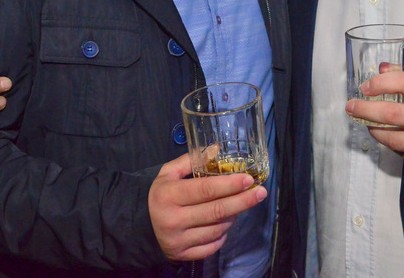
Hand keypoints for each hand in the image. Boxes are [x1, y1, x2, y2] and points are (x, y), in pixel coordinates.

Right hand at [148, 152, 266, 261]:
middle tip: (260, 192)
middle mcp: (172, 220)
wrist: (142, 227)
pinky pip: (213, 246)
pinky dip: (224, 234)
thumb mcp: (169, 173)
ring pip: (218, 229)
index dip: (229, 184)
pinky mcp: (184, 256)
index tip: (248, 179)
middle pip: (216, 211)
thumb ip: (192, 159)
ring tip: (240, 204)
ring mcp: (178, 241)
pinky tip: (226, 222)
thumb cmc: (162, 195)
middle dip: (242, 201)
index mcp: (168, 195)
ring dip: (234, 216)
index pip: (205, 189)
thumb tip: (218, 149)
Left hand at [346, 71, 403, 176]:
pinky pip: (403, 155)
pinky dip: (394, 145)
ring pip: (392, 140)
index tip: (365, 86)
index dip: (381, 82)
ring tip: (368, 124)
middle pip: (390, 115)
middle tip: (351, 107)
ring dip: (375, 130)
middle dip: (364, 110)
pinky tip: (392, 137)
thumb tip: (384, 68)